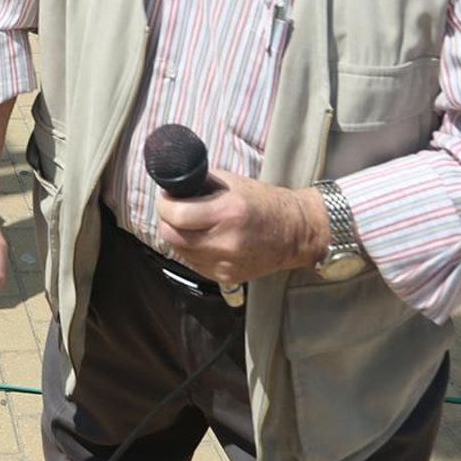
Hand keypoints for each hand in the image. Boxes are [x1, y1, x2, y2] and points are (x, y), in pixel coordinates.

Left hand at [154, 171, 326, 284]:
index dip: (165, 204)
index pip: (175, 215)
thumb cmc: (263, 202)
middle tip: (174, 210)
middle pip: (171, 236)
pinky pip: (193, 263)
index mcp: (227, 213)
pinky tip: (203, 239)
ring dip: (178, 236)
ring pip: (179, 251)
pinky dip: (191, 250)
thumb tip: (173, 188)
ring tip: (191, 224)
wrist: (294, 233)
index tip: (168, 198)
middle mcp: (225, 242)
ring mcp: (225, 264)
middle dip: (167, 220)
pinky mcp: (226, 278)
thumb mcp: (232, 182)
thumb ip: (200, 185)